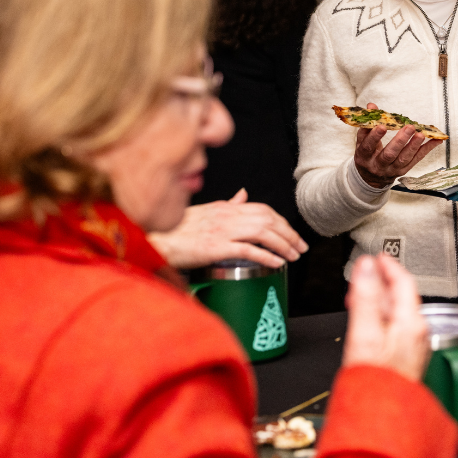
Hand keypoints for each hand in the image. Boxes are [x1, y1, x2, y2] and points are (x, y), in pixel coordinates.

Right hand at [147, 189, 307, 268]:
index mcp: (226, 207)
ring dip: (283, 244)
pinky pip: (248, 250)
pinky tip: (277, 263)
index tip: (292, 233)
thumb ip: (228, 203)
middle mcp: (227, 215)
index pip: (263, 209)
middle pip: (268, 220)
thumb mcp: (206, 211)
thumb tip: (244, 194)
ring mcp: (222, 230)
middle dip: (289, 233)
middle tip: (301, 247)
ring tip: (294, 256)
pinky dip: (266, 256)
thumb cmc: (178, 229)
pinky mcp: (216, 247)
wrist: (157, 240)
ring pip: (263, 233)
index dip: (282, 221)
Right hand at [342, 254, 430, 381]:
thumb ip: (366, 297)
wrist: (381, 419)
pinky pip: (392, 328)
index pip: (404, 283)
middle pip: (401, 296)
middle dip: (381, 282)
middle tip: (365, 272)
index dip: (390, 266)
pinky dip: (378, 317)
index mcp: (411, 323)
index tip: (379, 256)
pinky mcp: (401, 358)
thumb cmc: (377, 383)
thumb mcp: (366, 333)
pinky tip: (366, 321)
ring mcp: (410, 347)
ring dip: (378, 299)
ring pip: (395, 312)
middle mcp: (416, 334)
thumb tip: (366, 267)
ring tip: (360, 293)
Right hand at [354, 103, 441, 186]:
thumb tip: (372, 106)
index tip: (382, 126)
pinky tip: (435, 140)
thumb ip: (368, 124)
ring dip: (414, 145)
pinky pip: (417, 159)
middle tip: (409, 127)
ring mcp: (392, 169)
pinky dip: (427, 149)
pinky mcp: (404, 170)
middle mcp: (378, 165)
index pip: (368, 147)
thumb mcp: (362, 141)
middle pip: (389, 154)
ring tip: (421, 134)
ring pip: (404, 158)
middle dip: (400, 141)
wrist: (371, 178)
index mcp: (364, 157)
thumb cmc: (368, 155)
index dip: (374, 136)